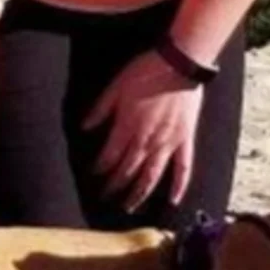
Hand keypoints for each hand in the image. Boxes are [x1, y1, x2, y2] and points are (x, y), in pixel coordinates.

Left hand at [84, 50, 203, 212]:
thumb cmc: (146, 70)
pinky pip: (184, 167)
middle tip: (106, 198)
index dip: (100, 168)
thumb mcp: (115, 86)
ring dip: (139, 193)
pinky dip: (179, 186)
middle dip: (115, 186)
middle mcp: (147, 140)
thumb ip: (100, 109)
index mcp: (127, 127)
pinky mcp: (185, 139)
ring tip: (130, 207)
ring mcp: (168, 142)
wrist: (179, 63)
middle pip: (128, 170)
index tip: (94, 176)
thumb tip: (84, 128)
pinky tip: (172, 200)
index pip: (110, 157)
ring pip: (152, 175)